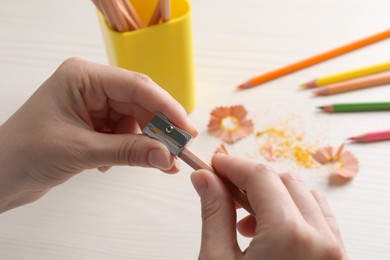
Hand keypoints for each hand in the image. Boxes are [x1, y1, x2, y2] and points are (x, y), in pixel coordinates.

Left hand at [0, 57, 196, 211]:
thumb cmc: (25, 153)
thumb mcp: (82, 150)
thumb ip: (128, 151)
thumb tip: (166, 156)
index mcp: (84, 76)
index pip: (137, 86)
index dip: (166, 108)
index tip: (186, 130)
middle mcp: (91, 86)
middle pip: (140, 103)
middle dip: (159, 130)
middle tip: (178, 152)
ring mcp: (93, 105)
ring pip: (135, 121)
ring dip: (144, 143)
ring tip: (155, 165)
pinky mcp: (93, 123)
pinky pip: (124, 133)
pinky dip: (129, 149)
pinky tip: (114, 165)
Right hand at [191, 154, 347, 259]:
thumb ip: (214, 214)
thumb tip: (204, 178)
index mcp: (290, 236)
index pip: (260, 177)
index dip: (233, 165)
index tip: (215, 164)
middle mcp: (321, 239)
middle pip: (284, 180)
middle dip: (251, 179)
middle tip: (225, 188)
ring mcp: (334, 250)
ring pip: (305, 195)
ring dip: (274, 194)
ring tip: (246, 217)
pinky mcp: (337, 258)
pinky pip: (319, 217)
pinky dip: (293, 211)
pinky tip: (270, 229)